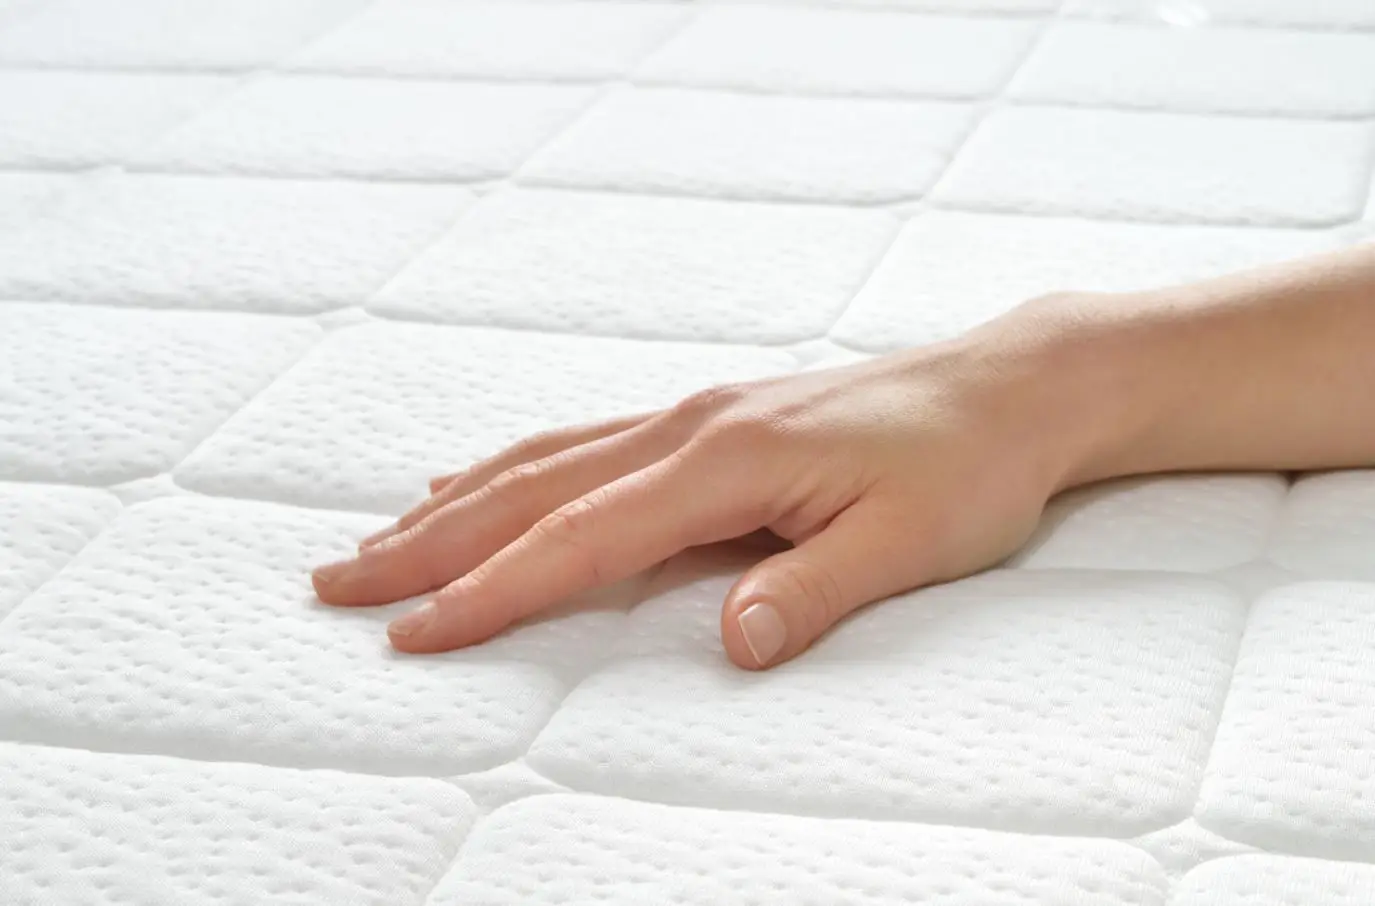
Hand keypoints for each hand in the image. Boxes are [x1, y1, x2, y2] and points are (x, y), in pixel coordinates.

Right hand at [311, 296, 1120, 668]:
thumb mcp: (908, 543)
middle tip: (337, 583)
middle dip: (429, 544)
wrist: (1008, 388)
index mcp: (726, 461)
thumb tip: (729, 643)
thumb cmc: (965, 466)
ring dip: (456, 503)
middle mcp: (691, 429)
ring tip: (380, 536)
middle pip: (532, 492)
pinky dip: (514, 468)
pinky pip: (583, 442)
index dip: (492, 592)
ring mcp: (695, 416)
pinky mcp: (709, 418)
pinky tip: (481, 479)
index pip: (581, 539)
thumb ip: (811, 591)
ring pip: (545, 460)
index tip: (414, 634)